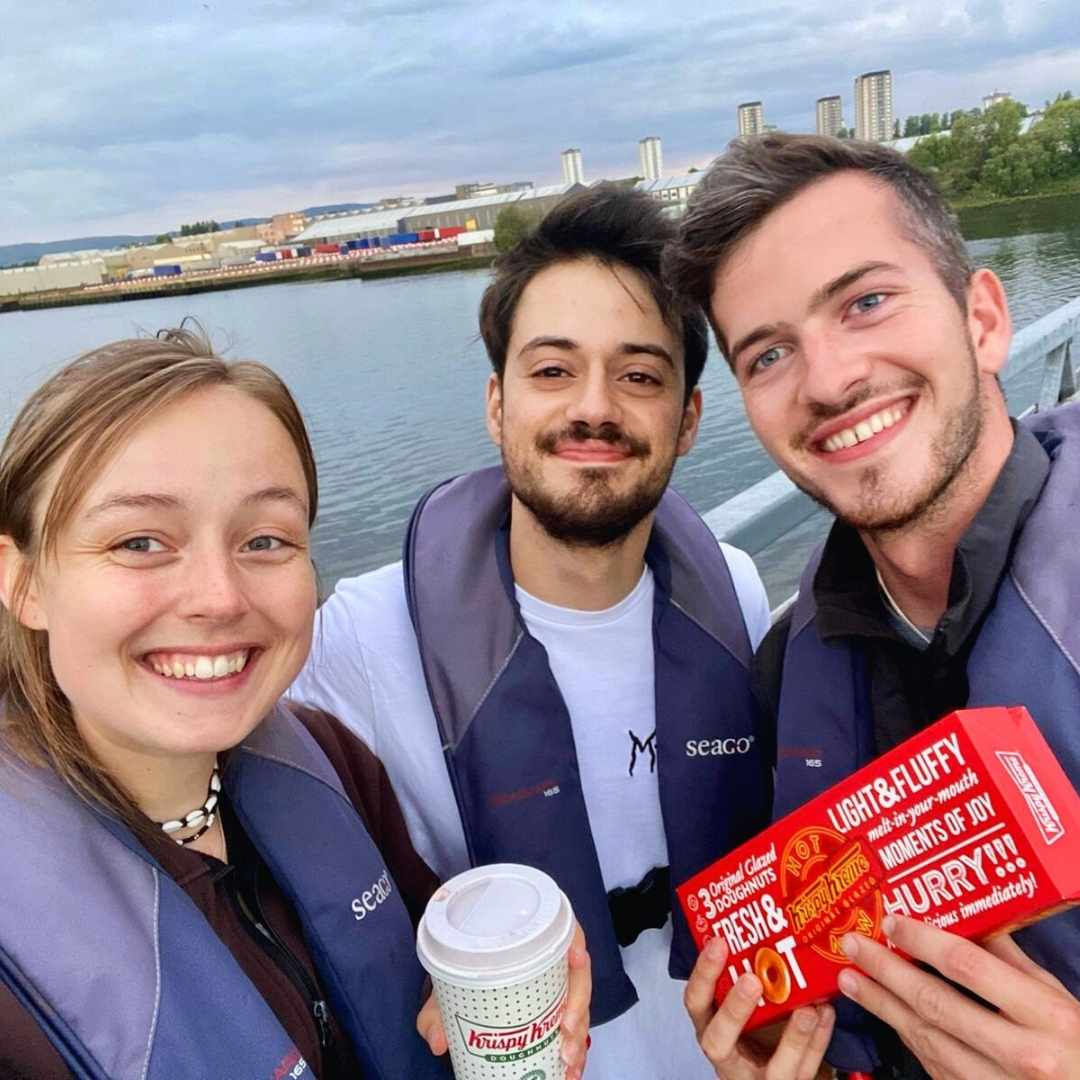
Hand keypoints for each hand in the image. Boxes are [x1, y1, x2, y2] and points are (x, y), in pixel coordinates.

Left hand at [417, 921, 591, 1079]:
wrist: (463, 979)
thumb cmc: (465, 970)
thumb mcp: (450, 982)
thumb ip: (437, 1009)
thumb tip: (438, 1040)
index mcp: (534, 938)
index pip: (565, 929)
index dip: (576, 941)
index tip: (576, 958)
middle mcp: (552, 960)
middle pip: (578, 976)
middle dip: (578, 1006)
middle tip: (566, 1033)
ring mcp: (558, 988)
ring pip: (580, 1007)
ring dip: (579, 1036)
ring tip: (568, 1062)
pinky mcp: (557, 1012)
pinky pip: (574, 1029)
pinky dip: (576, 1050)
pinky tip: (570, 1071)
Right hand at [684, 936, 834, 1077]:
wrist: (776, 1070)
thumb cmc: (756, 1029)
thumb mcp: (745, 1003)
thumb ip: (748, 974)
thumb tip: (767, 924)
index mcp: (710, 1026)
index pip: (695, 1002)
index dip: (704, 974)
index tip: (719, 942)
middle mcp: (728, 1055)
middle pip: (718, 1041)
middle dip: (734, 1010)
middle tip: (752, 979)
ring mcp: (758, 1079)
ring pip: (774, 1069)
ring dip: (793, 1036)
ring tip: (808, 1008)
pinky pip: (806, 1070)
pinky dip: (819, 1042)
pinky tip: (826, 1015)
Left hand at [838, 914, 1079, 1078]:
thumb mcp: (1061, 999)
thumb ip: (1012, 961)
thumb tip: (966, 918)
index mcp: (1047, 1016)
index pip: (969, 967)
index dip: (923, 941)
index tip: (890, 921)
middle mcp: (1022, 1054)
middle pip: (936, 1003)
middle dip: (886, 972)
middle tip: (853, 945)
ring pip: (927, 1040)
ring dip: (883, 1006)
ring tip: (851, 979)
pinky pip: (935, 1066)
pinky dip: (908, 1036)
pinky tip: (886, 1014)